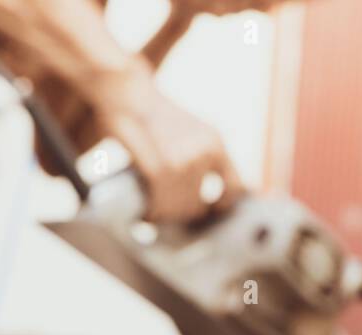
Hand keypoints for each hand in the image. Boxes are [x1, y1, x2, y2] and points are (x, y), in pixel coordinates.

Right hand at [97, 74, 243, 222]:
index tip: (205, 212)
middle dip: (179, 214)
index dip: (220, 207)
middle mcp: (204, 152)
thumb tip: (209, 201)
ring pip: (177, 208)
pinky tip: (146, 214)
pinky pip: (161, 202)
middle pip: (197, 206)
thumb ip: (201, 159)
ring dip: (162, 215)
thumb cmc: (151, 116)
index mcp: (216, 143)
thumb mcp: (189, 132)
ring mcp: (183, 160)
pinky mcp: (160, 166)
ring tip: (151, 213)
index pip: (233, 189)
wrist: (128, 92)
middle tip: (163, 214)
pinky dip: (152, 212)